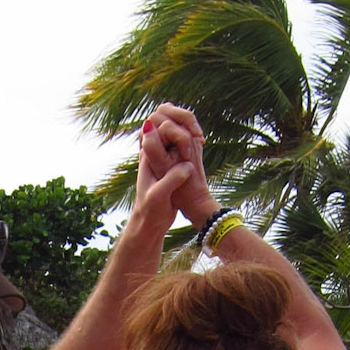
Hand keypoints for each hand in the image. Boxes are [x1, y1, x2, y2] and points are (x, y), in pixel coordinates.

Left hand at [138, 103, 217, 227]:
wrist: (151, 224)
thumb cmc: (150, 210)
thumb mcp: (160, 195)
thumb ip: (172, 178)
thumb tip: (187, 165)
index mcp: (148, 156)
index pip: (158, 127)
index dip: (175, 128)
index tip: (188, 142)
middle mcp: (155, 153)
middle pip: (168, 125)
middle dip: (183, 125)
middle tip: (197, 137)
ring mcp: (164, 158)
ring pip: (176, 135)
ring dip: (188, 134)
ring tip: (200, 141)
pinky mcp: (173, 167)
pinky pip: (182, 146)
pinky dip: (191, 143)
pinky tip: (200, 146)